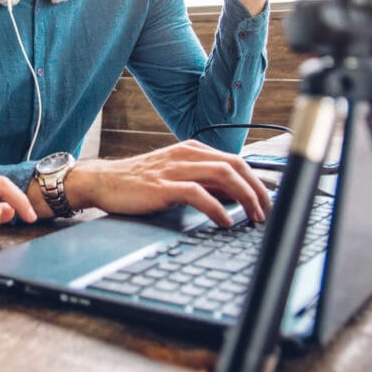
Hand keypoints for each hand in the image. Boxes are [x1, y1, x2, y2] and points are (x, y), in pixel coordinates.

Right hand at [63, 140, 270, 226]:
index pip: (236, 160)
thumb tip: (235, 197)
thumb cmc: (139, 181)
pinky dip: (217, 208)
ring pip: (223, 175)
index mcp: (192, 149)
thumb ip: (204, 182)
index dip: (257, 180)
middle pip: (236, 165)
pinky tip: (224, 221)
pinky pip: (198, 193)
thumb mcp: (176, 176)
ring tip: (254, 217)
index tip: (269, 200)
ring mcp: (174, 168)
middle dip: (258, 189)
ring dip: (245, 197)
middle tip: (268, 212)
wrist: (103, 180)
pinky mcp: (163, 186)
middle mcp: (186, 154)